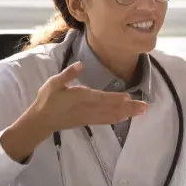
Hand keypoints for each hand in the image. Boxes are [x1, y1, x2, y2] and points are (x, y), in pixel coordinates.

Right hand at [32, 61, 147, 131]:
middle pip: (111, 108)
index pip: (101, 98)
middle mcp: (87, 108)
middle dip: (128, 108)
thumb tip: (81, 64)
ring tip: (140, 112)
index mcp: (79, 97)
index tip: (129, 97)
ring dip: (126, 114)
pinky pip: (104, 121)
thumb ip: (68, 74)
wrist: (41, 120)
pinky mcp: (87, 121)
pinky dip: (116, 119)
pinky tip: (125, 118)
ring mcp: (88, 116)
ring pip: (110, 115)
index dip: (115, 99)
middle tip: (145, 107)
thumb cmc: (47, 99)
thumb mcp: (54, 83)